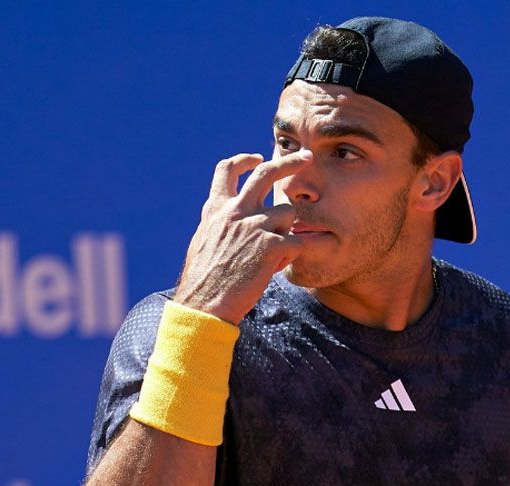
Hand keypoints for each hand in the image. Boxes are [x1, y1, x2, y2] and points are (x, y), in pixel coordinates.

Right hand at [173, 150, 310, 323]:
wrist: (204, 304)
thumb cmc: (203, 280)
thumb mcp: (203, 241)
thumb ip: (220, 224)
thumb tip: (229, 219)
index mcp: (216, 209)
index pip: (227, 170)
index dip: (244, 160)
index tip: (257, 157)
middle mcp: (236, 210)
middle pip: (267, 173)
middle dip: (290, 161)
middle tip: (306, 157)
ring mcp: (254, 226)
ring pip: (288, 213)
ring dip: (286, 231)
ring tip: (272, 254)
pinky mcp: (271, 245)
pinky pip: (295, 241)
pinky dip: (289, 254)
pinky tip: (275, 267)